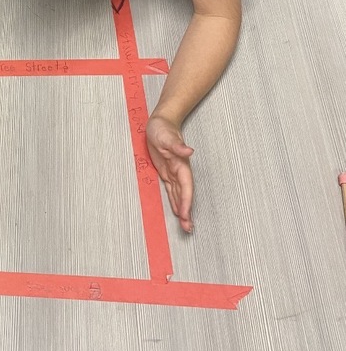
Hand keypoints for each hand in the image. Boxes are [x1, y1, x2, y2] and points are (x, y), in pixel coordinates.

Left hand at [145, 115, 194, 232]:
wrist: (160, 122)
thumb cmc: (163, 128)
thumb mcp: (167, 136)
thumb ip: (178, 145)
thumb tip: (189, 151)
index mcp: (180, 164)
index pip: (185, 186)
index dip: (186, 201)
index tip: (185, 214)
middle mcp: (179, 171)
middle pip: (184, 195)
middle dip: (187, 211)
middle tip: (188, 228)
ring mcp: (173, 172)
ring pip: (179, 195)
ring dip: (182, 210)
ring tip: (186, 226)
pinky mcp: (166, 172)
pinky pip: (172, 190)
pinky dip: (175, 201)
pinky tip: (177, 211)